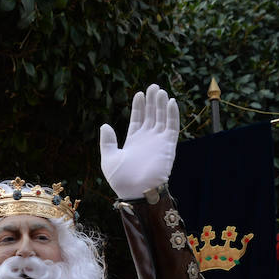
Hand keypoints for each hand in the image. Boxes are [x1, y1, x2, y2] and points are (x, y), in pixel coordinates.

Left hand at [99, 83, 179, 199]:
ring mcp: (158, 142)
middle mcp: (147, 140)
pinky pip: (172, 128)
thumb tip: (105, 125)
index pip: (138, 119)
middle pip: (151, 115)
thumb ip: (107, 142)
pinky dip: (173, 115)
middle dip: (152, 101)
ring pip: (162, 118)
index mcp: (132, 141)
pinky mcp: (168, 146)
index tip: (139, 94)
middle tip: (153, 86)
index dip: (139, 106)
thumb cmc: (121, 180)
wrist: (135, 192)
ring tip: (160, 90)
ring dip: (162, 104)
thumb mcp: (109, 159)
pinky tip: (171, 102)